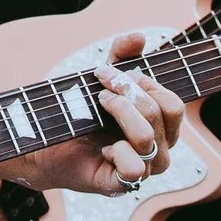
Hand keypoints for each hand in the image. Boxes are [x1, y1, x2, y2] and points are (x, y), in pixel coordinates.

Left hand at [0, 33, 183, 206]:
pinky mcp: (122, 184)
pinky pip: (135, 169)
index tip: (113, 73)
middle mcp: (159, 149)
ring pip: (147, 137)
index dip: (146, 83)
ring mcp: (144, 168)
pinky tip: (104, 147)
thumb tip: (137, 37)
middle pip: (162, 113)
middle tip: (102, 86)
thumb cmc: (81, 111)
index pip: (173, 104)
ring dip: (121, 112)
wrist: (47, 140)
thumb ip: (121, 56)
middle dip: (129, 92)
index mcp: (161, 127)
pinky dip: (119, 152)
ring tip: (99, 105)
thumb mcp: (103, 79)